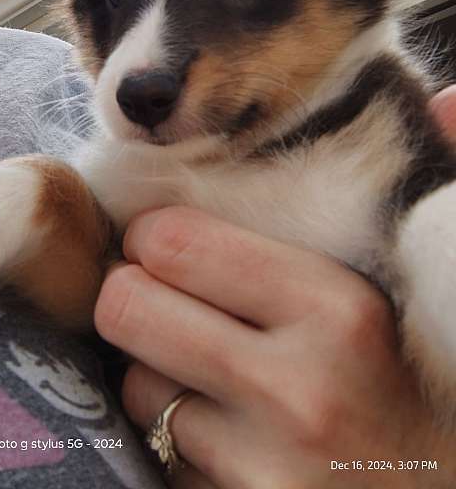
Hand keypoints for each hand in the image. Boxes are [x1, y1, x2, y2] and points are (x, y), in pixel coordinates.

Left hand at [94, 88, 455, 488]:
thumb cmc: (428, 383)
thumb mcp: (427, 284)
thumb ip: (431, 196)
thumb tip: (451, 98)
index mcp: (337, 309)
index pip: (172, 241)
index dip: (155, 239)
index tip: (170, 246)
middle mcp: (294, 387)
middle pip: (126, 304)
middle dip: (133, 297)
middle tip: (162, 300)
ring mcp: (261, 467)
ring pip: (136, 384)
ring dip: (157, 373)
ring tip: (209, 374)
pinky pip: (157, 452)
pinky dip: (176, 436)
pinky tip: (226, 433)